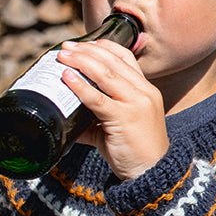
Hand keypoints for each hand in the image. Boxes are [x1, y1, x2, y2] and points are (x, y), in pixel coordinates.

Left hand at [56, 39, 168, 179]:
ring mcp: (136, 104)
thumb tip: (67, 115)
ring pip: (106, 74)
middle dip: (87, 50)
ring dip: (81, 62)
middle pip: (113, 61)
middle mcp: (144, 92)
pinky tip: (66, 77)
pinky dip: (80, 85)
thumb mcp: (120, 125)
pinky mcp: (124, 118)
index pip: (126, 57)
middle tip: (66, 46)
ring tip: (63, 56)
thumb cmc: (135, 149)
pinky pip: (98, 98)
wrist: (152, 172)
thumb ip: (96, 116)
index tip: (84, 43)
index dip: (104, 47)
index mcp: (146, 89)